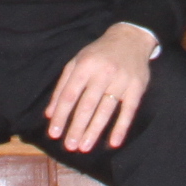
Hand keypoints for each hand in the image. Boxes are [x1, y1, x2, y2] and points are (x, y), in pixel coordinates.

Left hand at [42, 24, 156, 152]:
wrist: (131, 38)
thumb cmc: (98, 53)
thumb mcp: (76, 62)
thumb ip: (62, 87)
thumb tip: (49, 114)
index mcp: (85, 66)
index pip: (69, 95)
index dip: (61, 115)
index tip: (54, 134)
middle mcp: (103, 73)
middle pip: (87, 104)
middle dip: (77, 127)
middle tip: (70, 146)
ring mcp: (121, 80)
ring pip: (106, 109)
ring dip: (94, 130)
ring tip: (84, 147)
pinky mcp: (137, 87)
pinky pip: (129, 110)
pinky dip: (121, 127)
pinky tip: (114, 142)